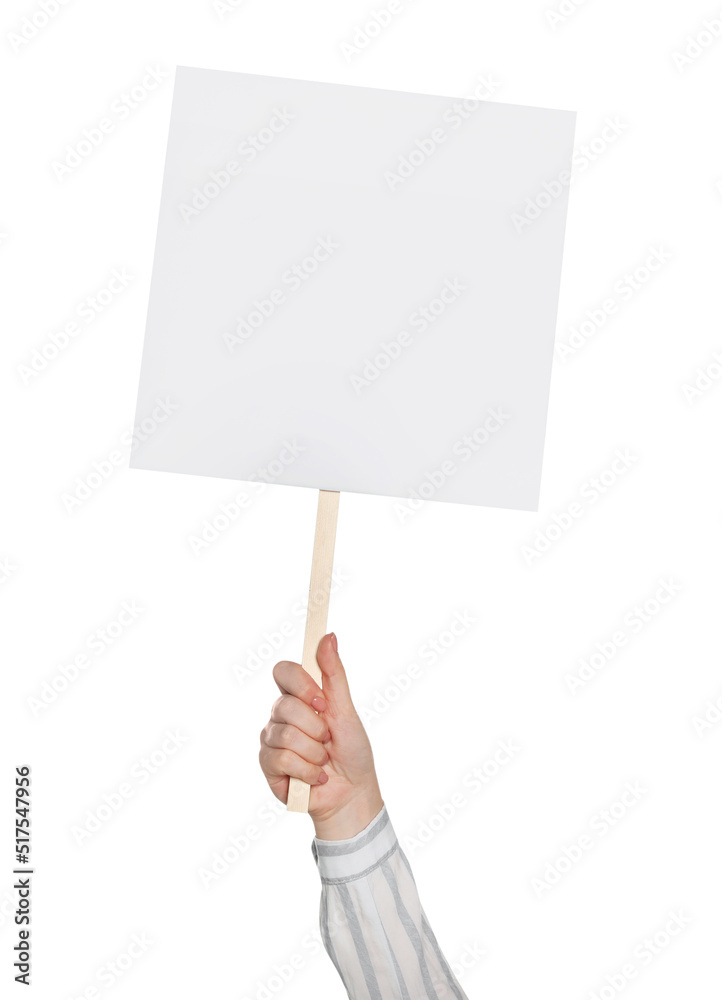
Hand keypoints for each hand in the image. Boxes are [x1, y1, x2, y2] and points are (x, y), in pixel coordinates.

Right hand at [259, 633, 383, 839]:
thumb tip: (328, 635)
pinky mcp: (268, 765)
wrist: (351, 793)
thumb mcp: (346, 710)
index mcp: (299, 696)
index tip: (321, 702)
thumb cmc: (352, 750)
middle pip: (284, 705)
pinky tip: (314, 776)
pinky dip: (307, 770)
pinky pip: (281, 759)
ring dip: (314, 752)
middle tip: (327, 739)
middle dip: (315, 727)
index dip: (301, 685)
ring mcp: (271, 739)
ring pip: (285, 735)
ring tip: (323, 760)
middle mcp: (281, 714)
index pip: (284, 671)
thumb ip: (334, 674)